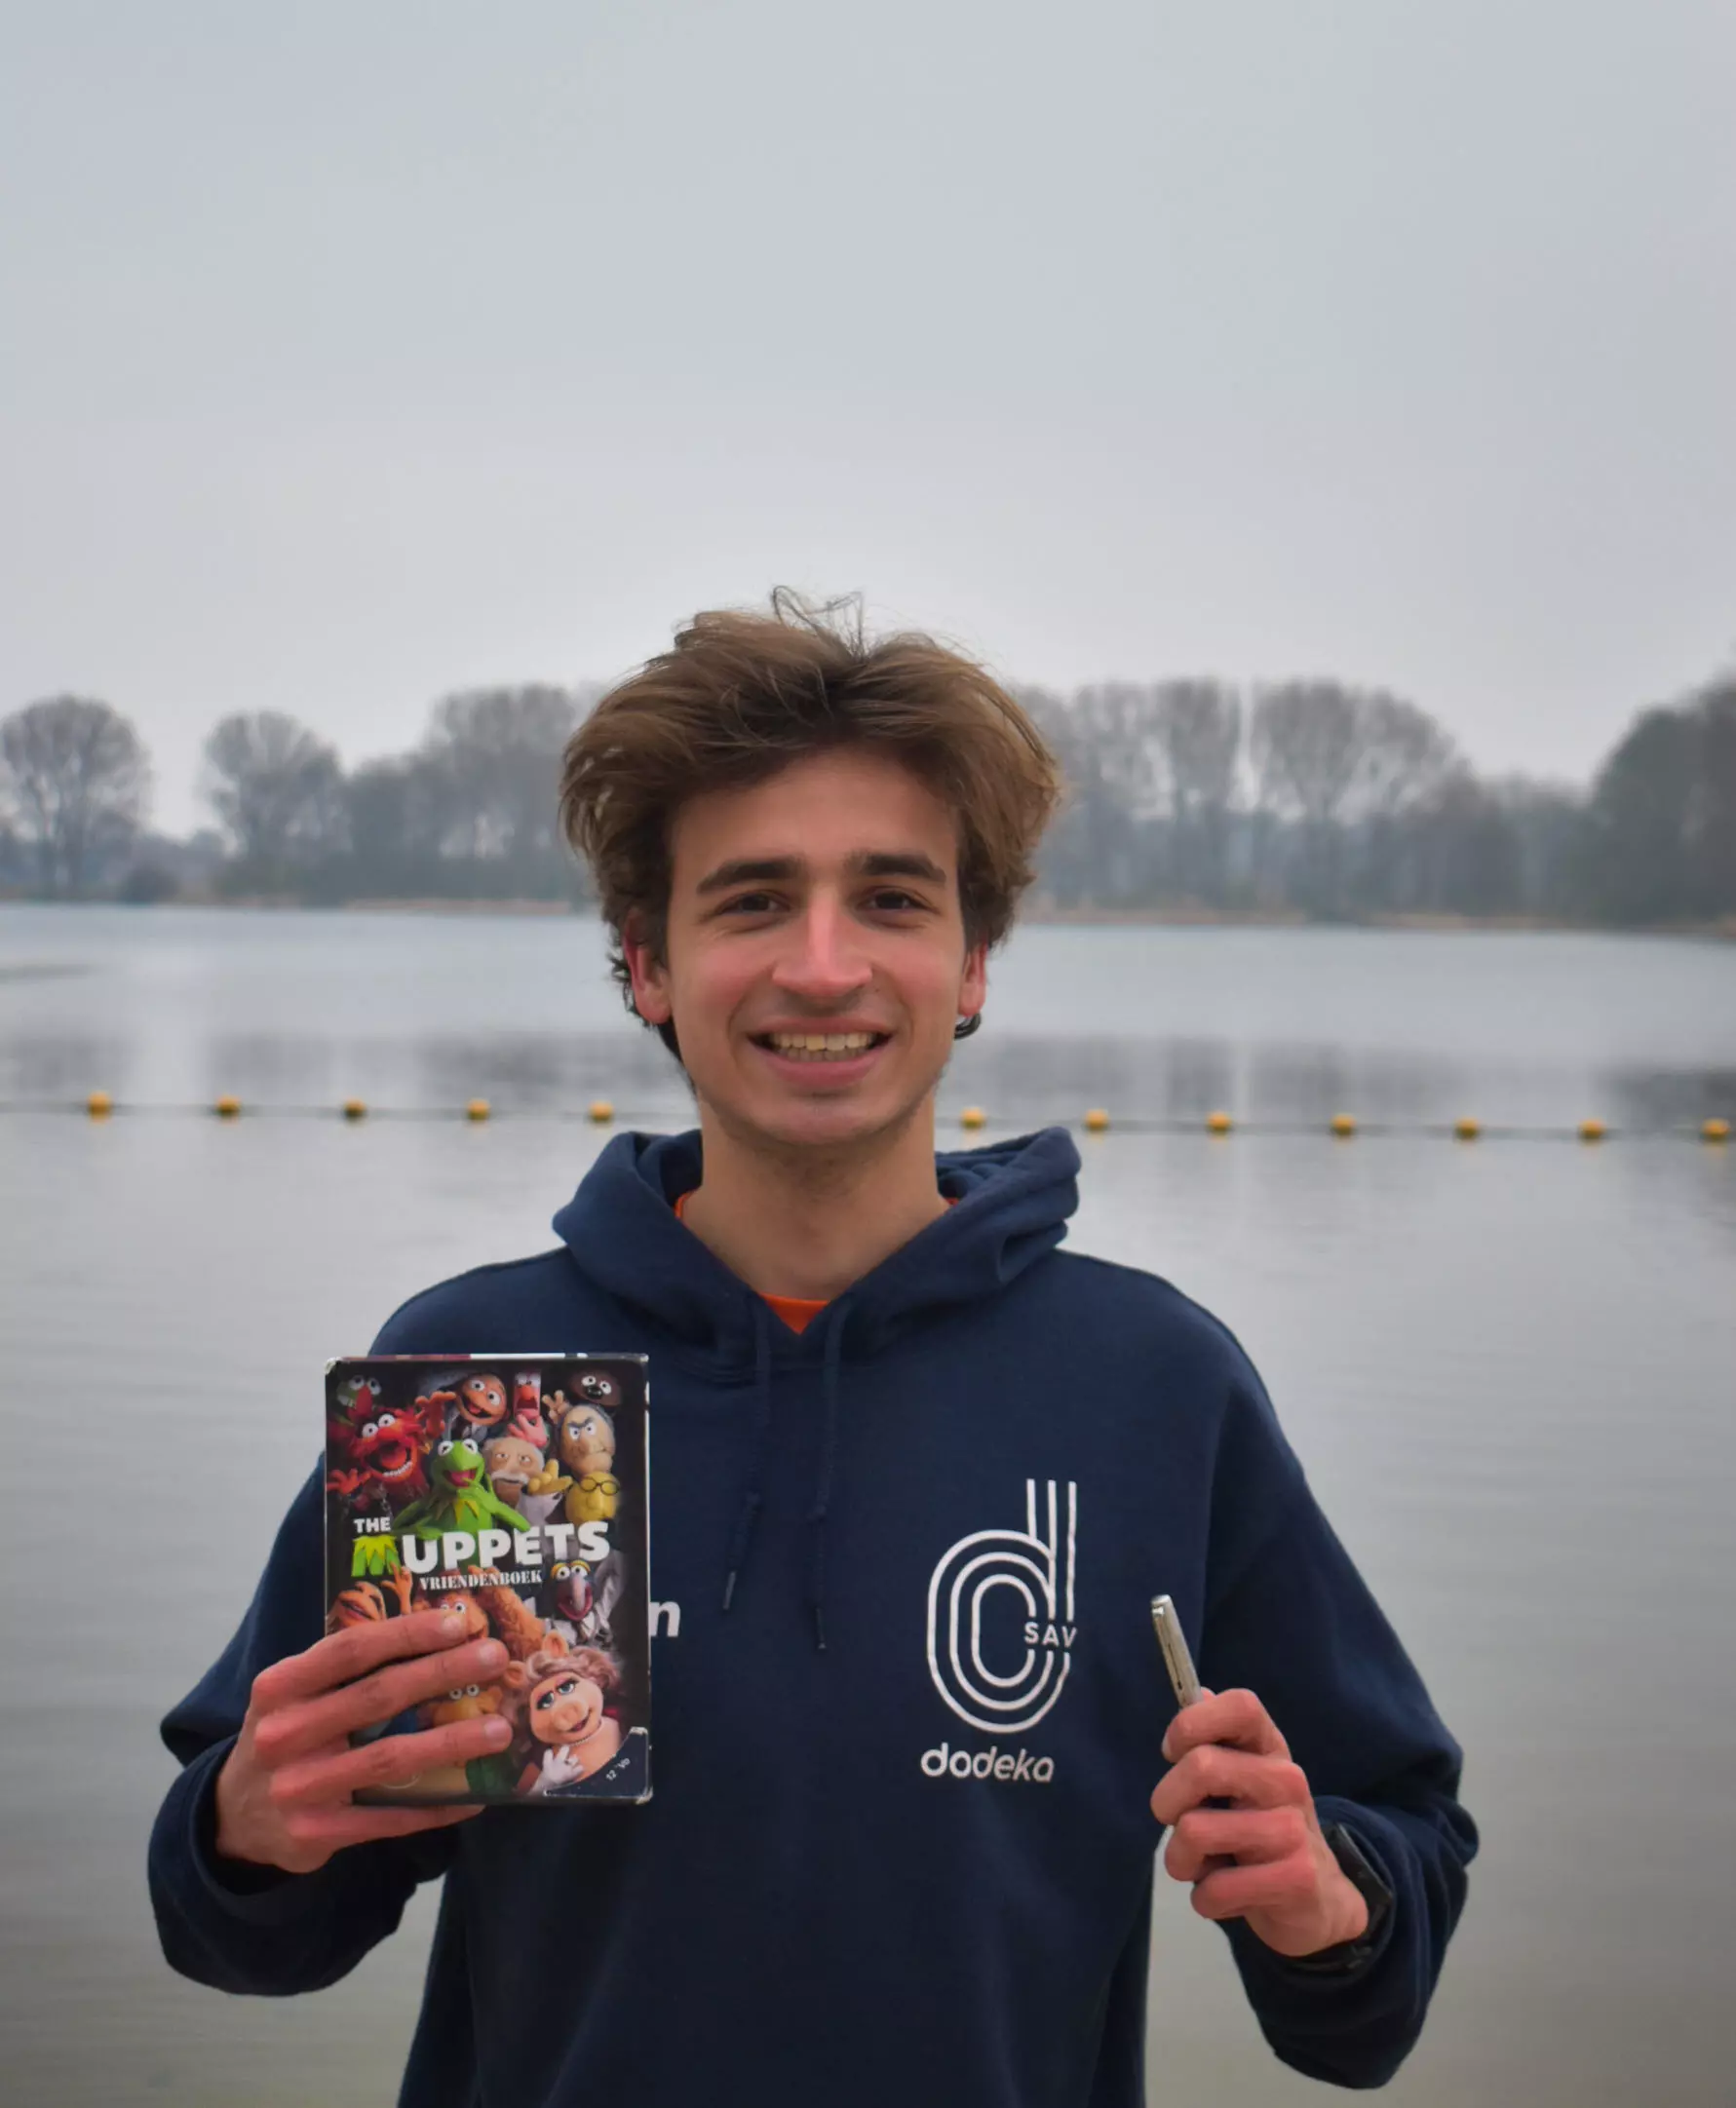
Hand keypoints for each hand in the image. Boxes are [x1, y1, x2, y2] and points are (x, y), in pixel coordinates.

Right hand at [214, 1609, 513, 1874]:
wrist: (236, 1817)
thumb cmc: (287, 1737)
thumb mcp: (295, 1697)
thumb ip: (344, 1672)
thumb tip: (434, 1639)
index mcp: (280, 1687)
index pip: (350, 1649)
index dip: (406, 1633)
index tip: (458, 1622)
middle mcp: (284, 1733)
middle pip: (379, 1696)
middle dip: (444, 1673)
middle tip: (496, 1660)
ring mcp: (298, 1786)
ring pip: (391, 1758)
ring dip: (452, 1742)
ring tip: (500, 1731)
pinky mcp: (315, 1833)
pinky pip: (390, 1817)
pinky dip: (436, 1806)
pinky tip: (474, 1796)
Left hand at [1150, 1687, 1368, 1958]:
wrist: (1317, 1901)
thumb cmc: (1259, 1831)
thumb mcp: (1239, 1782)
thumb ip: (1213, 1742)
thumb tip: (1196, 1693)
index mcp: (1268, 1748)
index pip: (1240, 1705)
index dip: (1193, 1723)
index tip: (1173, 1752)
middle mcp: (1287, 1780)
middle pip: (1201, 1766)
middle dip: (1166, 1801)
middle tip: (1176, 1822)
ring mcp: (1294, 1829)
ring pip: (1195, 1831)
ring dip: (1181, 1859)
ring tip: (1202, 1865)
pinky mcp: (1296, 1878)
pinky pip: (1215, 1888)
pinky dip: (1205, 1899)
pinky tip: (1225, 1895)